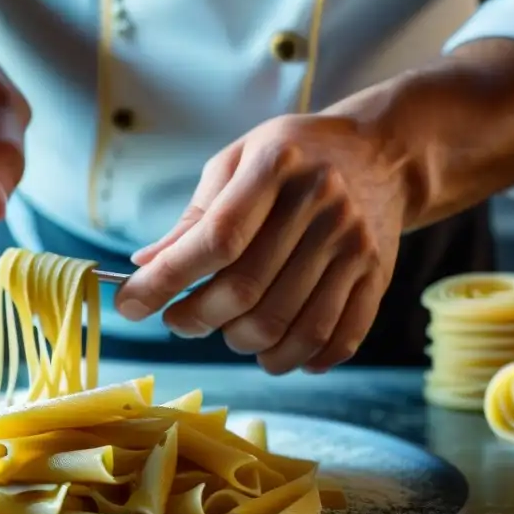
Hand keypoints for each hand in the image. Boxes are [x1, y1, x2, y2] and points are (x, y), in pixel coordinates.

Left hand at [117, 114, 408, 373]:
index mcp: (276, 166)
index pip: (216, 240)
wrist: (383, 154)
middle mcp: (320, 205)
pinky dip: (299, 359)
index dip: (167, 280)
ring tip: (228, 333)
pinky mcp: (376, 275)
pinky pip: (337, 338)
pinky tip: (276, 353)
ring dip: (243, 345)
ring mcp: (353, 244)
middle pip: (246, 290)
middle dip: (196, 319)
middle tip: (178, 320)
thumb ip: (194, 215)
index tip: (131, 305)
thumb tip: (146, 266)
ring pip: (288, 326)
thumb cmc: (294, 157)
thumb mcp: (237, 161)